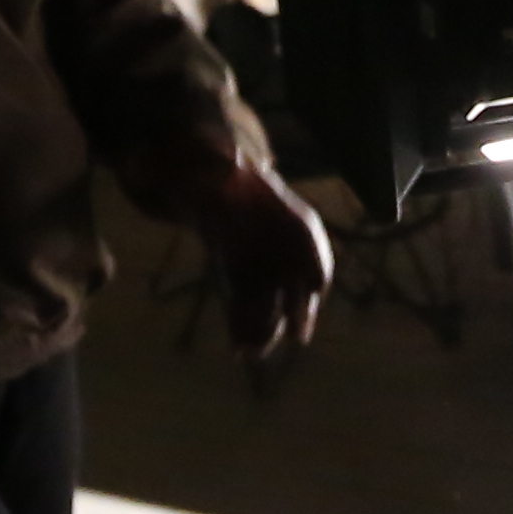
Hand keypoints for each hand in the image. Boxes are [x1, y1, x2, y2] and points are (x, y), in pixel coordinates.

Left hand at [127, 137, 332, 370]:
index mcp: (284, 213)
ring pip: (273, 302)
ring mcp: (265, 264)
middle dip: (298, 309)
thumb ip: (217, 163)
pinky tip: (238, 348)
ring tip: (251, 352)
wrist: (196, 181)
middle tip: (297, 335)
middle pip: (297, 280)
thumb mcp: (208, 161)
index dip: (315, 261)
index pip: (310, 240)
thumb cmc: (210, 166)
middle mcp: (281, 244)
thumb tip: (228, 163)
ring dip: (266, 327)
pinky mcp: (244, 278)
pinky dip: (245, 326)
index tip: (316, 284)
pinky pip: (250, 307)